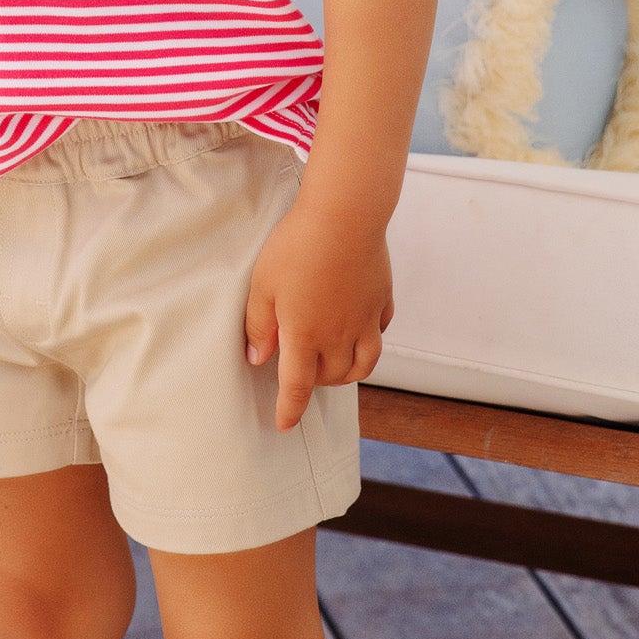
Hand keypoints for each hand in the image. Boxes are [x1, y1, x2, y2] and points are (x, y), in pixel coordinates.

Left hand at [244, 196, 393, 431]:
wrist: (345, 214)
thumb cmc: (297, 245)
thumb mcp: (263, 285)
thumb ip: (259, 325)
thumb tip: (257, 357)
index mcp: (305, 334)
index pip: (297, 386)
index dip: (290, 409)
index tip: (284, 424)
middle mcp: (339, 334)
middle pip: (332, 377)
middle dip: (316, 383)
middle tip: (301, 371)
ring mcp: (365, 318)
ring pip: (364, 364)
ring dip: (347, 373)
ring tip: (333, 364)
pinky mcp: (381, 299)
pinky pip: (379, 333)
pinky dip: (369, 342)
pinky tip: (360, 331)